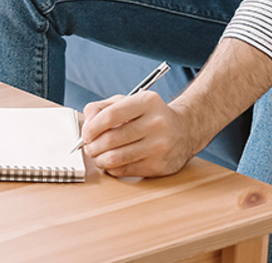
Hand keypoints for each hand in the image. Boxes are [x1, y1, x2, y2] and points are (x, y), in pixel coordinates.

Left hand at [78, 91, 196, 177]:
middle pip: (110, 139)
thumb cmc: (150, 115)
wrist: (184, 130)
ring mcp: (158, 146)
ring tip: (98, 156)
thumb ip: (103, 107)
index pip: (109, 116)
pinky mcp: (158, 166)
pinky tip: (112, 163)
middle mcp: (155, 123)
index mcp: (147, 102)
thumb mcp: (130, 101)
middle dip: (92, 146)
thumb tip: (87, 123)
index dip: (91, 128)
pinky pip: (124, 170)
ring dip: (99, 159)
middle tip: (89, 147)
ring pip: (115, 158)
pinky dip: (112, 169)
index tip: (86, 134)